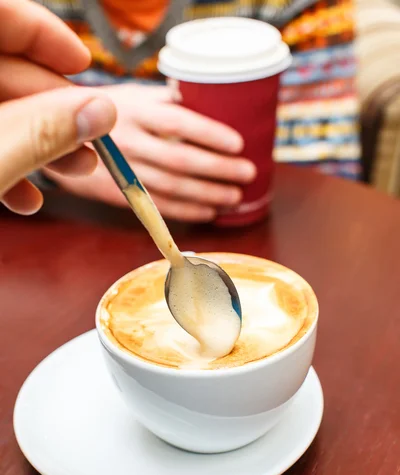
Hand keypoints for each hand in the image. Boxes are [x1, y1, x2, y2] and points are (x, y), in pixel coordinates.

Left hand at [0, 0, 115, 213]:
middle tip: (91, 140)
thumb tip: (99, 112)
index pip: (2, 16)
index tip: (81, 63)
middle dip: (54, 111)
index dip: (45, 35)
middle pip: (6, 70)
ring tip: (75, 172)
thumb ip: (41, 134)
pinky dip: (6, 165)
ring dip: (39, 144)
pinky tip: (25, 197)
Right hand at [47, 84, 256, 221]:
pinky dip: (187, 211)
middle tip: (247, 174)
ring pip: (172, 188)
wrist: (62, 138)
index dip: (210, 135)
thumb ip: (169, 99)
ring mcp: (123, 171)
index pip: (178, 123)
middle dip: (218, 170)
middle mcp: (129, 142)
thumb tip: (214, 100)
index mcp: (136, 110)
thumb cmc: (111, 111)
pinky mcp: (120, 194)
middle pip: (180, 160)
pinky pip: (158, 206)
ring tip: (234, 197)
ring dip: (208, 195)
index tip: (238, 143)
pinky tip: (209, 211)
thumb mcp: (136, 94)